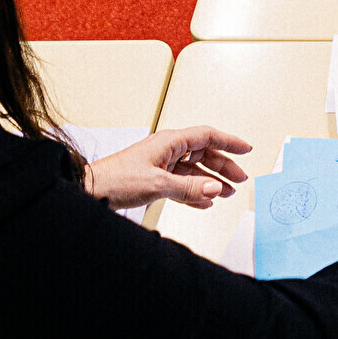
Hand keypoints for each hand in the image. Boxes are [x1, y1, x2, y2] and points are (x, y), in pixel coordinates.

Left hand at [85, 126, 253, 209]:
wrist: (92, 190)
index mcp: (169, 142)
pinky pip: (182, 184)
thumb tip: (215, 189)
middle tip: (239, 178)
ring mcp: (161, 165)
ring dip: (211, 182)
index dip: (228, 142)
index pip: (207, 136)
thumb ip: (189, 188)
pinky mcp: (155, 180)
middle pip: (203, 154)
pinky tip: (204, 202)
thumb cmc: (117, 179)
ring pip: (194, 171)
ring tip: (226, 194)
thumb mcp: (158, 184)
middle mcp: (167, 150)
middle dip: (223, 166)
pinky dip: (195, 193)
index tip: (246, 149)